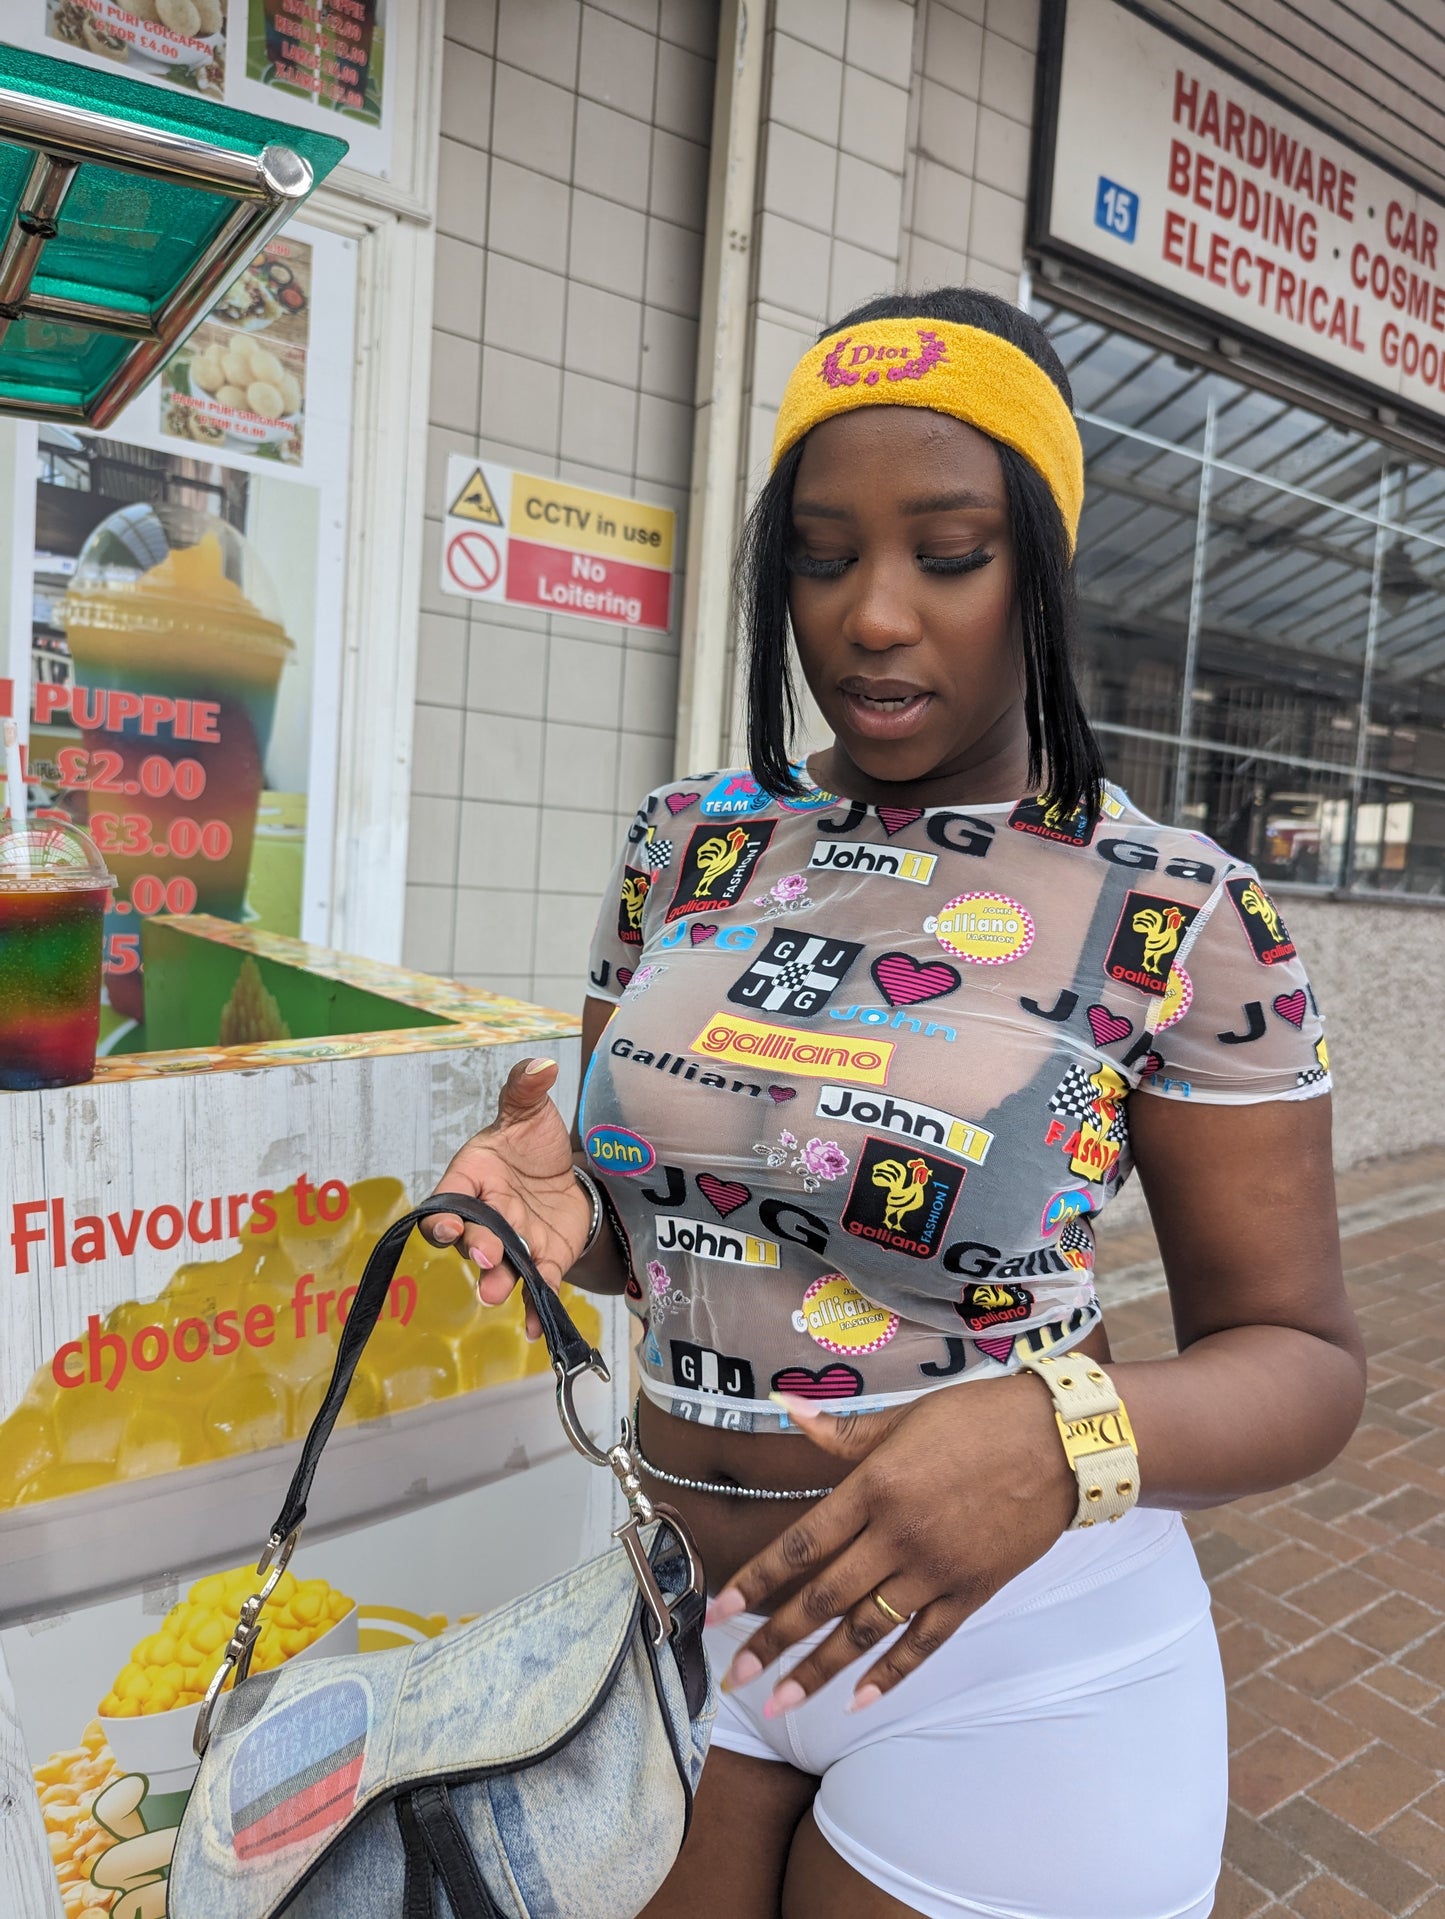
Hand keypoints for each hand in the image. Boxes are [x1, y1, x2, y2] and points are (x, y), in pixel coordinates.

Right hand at [422, 1055, 590, 1337]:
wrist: (565, 1173)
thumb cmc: (531, 1143)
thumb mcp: (529, 1112)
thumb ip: (526, 1089)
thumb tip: (539, 1065)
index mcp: (472, 1180)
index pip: (447, 1203)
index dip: (444, 1218)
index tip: (450, 1226)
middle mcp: (486, 1217)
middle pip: (472, 1239)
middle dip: (476, 1248)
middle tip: (486, 1254)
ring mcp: (514, 1243)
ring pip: (500, 1268)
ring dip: (498, 1282)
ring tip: (500, 1292)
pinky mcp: (543, 1260)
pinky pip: (537, 1286)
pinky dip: (535, 1306)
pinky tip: (536, 1325)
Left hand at [706, 1377, 1076, 1713]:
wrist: (1060, 1443)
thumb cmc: (979, 1419)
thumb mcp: (905, 1417)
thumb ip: (843, 1431)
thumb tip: (789, 1408)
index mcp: (875, 1487)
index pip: (802, 1543)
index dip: (758, 1580)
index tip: (721, 1610)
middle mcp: (897, 1536)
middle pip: (824, 1599)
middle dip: (774, 1642)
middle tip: (736, 1676)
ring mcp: (935, 1571)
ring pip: (866, 1631)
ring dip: (820, 1670)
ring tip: (782, 1701)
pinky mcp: (970, 1593)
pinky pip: (923, 1643)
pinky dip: (891, 1674)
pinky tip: (859, 1700)